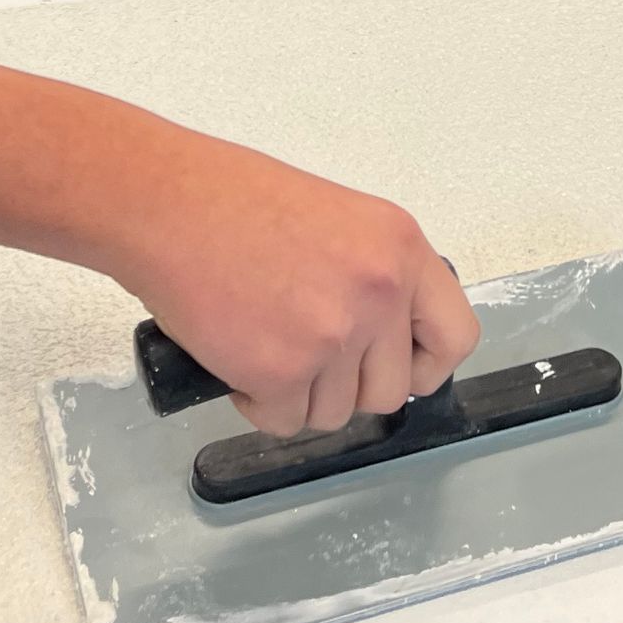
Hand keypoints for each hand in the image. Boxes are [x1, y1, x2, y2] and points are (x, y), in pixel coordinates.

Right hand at [121, 130, 480, 438]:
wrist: (167, 203)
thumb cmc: (233, 202)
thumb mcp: (338, 220)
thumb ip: (374, 275)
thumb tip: (386, 340)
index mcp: (400, 248)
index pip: (455, 336)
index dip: (426, 365)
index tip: (401, 370)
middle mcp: (379, 292)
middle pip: (389, 389)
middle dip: (345, 385)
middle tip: (303, 351)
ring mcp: (334, 335)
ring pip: (335, 412)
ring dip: (299, 393)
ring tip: (262, 338)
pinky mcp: (282, 372)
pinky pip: (284, 421)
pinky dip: (258, 402)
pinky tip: (237, 356)